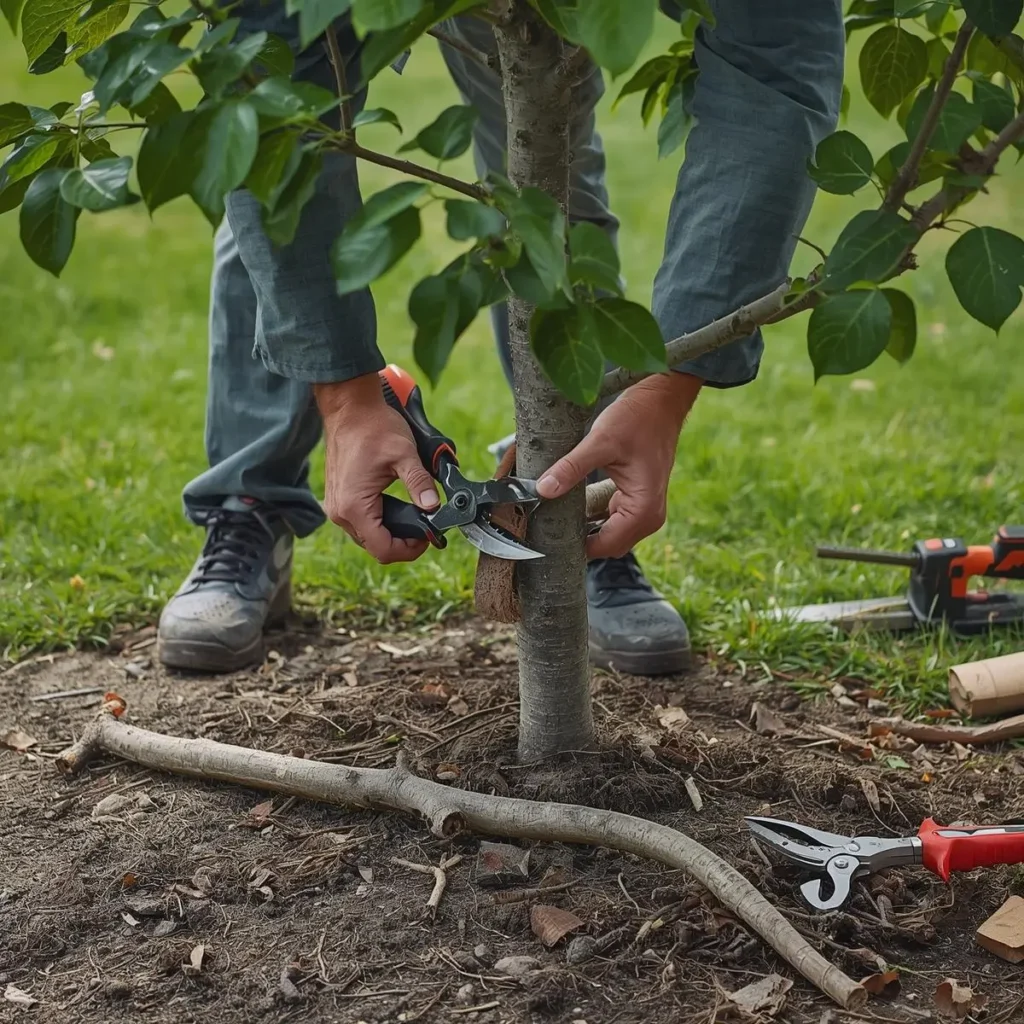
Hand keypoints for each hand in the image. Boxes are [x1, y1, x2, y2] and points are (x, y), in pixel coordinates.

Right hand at [315, 373, 439, 563]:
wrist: (349, 408)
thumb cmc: (373, 427)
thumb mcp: (404, 455)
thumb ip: (420, 484)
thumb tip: (434, 507)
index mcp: (354, 506)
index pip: (383, 549)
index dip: (409, 550)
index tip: (428, 537)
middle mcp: (340, 512)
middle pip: (375, 546)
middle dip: (403, 542)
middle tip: (426, 526)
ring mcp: (337, 506)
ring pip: (368, 536)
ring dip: (391, 532)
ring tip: (415, 515)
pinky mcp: (338, 499)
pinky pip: (361, 522)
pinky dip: (381, 520)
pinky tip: (397, 506)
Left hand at [536, 373, 701, 558]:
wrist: (660, 402)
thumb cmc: (637, 419)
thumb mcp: (600, 442)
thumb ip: (571, 468)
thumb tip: (542, 489)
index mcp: (644, 509)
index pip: (605, 545)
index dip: (577, 546)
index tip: (548, 539)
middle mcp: (649, 516)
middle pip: (608, 544)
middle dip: (580, 540)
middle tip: (547, 529)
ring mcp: (645, 509)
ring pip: (610, 534)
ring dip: (586, 529)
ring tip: (556, 518)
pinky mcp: (637, 499)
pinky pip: (613, 520)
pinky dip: (594, 517)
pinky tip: (572, 507)